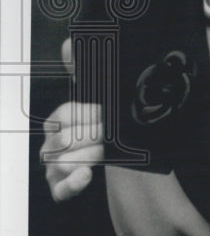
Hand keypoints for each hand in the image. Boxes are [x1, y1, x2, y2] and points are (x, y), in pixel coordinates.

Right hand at [40, 39, 102, 200]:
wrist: (131, 158)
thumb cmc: (114, 126)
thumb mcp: (105, 98)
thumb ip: (87, 72)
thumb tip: (69, 45)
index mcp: (61, 120)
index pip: (63, 115)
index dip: (87, 114)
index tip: (105, 114)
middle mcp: (53, 143)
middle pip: (61, 139)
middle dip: (91, 136)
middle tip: (111, 134)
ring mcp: (55, 166)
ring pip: (61, 163)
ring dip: (88, 156)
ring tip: (106, 151)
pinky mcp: (62, 188)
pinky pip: (60, 190)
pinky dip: (73, 182)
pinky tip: (87, 174)